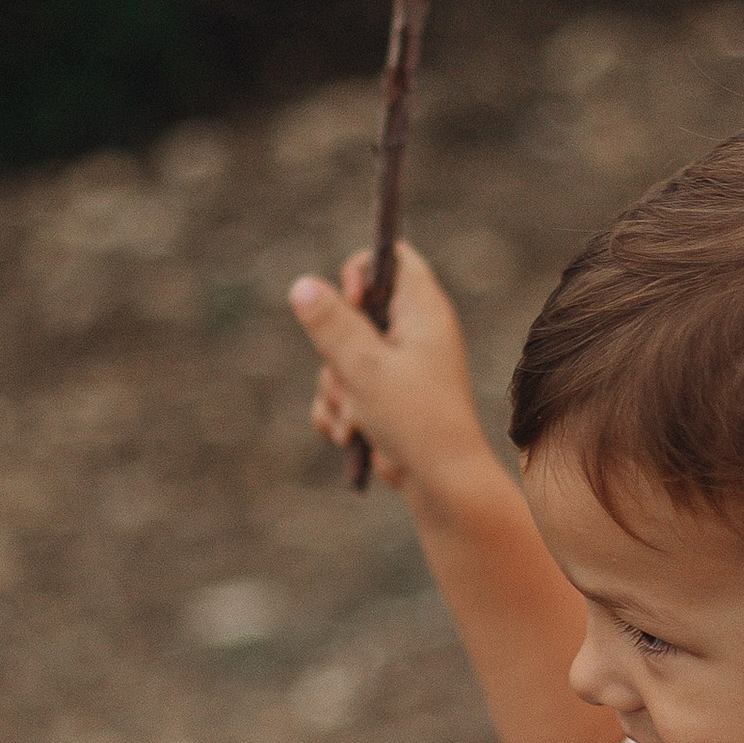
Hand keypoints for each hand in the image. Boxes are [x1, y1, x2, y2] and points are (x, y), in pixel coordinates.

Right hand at [288, 241, 492, 505]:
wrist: (441, 483)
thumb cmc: (415, 419)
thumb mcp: (365, 366)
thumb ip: (332, 324)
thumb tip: (302, 285)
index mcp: (422, 311)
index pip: (391, 259)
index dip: (359, 271)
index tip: (347, 302)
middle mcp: (412, 334)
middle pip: (350, 314)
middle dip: (335, 353)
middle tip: (352, 377)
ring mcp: (398, 368)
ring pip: (339, 359)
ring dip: (336, 392)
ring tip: (358, 418)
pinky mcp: (384, 399)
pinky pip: (342, 393)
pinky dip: (339, 413)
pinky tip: (350, 437)